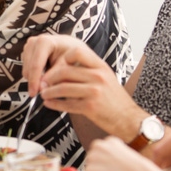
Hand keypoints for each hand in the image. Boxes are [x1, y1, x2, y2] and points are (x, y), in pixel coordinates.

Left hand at [22, 34, 141, 135]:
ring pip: (63, 88)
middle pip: (65, 71)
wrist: (128, 118)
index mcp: (101, 67)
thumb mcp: (106, 78)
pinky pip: (66, 104)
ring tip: (44, 94)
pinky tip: (49, 104)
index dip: (63, 58)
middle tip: (42, 82)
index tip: (56, 65)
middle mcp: (98, 77)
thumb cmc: (114, 99)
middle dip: (49, 77)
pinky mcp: (90, 107)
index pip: (77, 52)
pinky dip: (54, 104)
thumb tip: (63, 69)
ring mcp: (94, 92)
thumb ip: (88, 71)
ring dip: (49, 92)